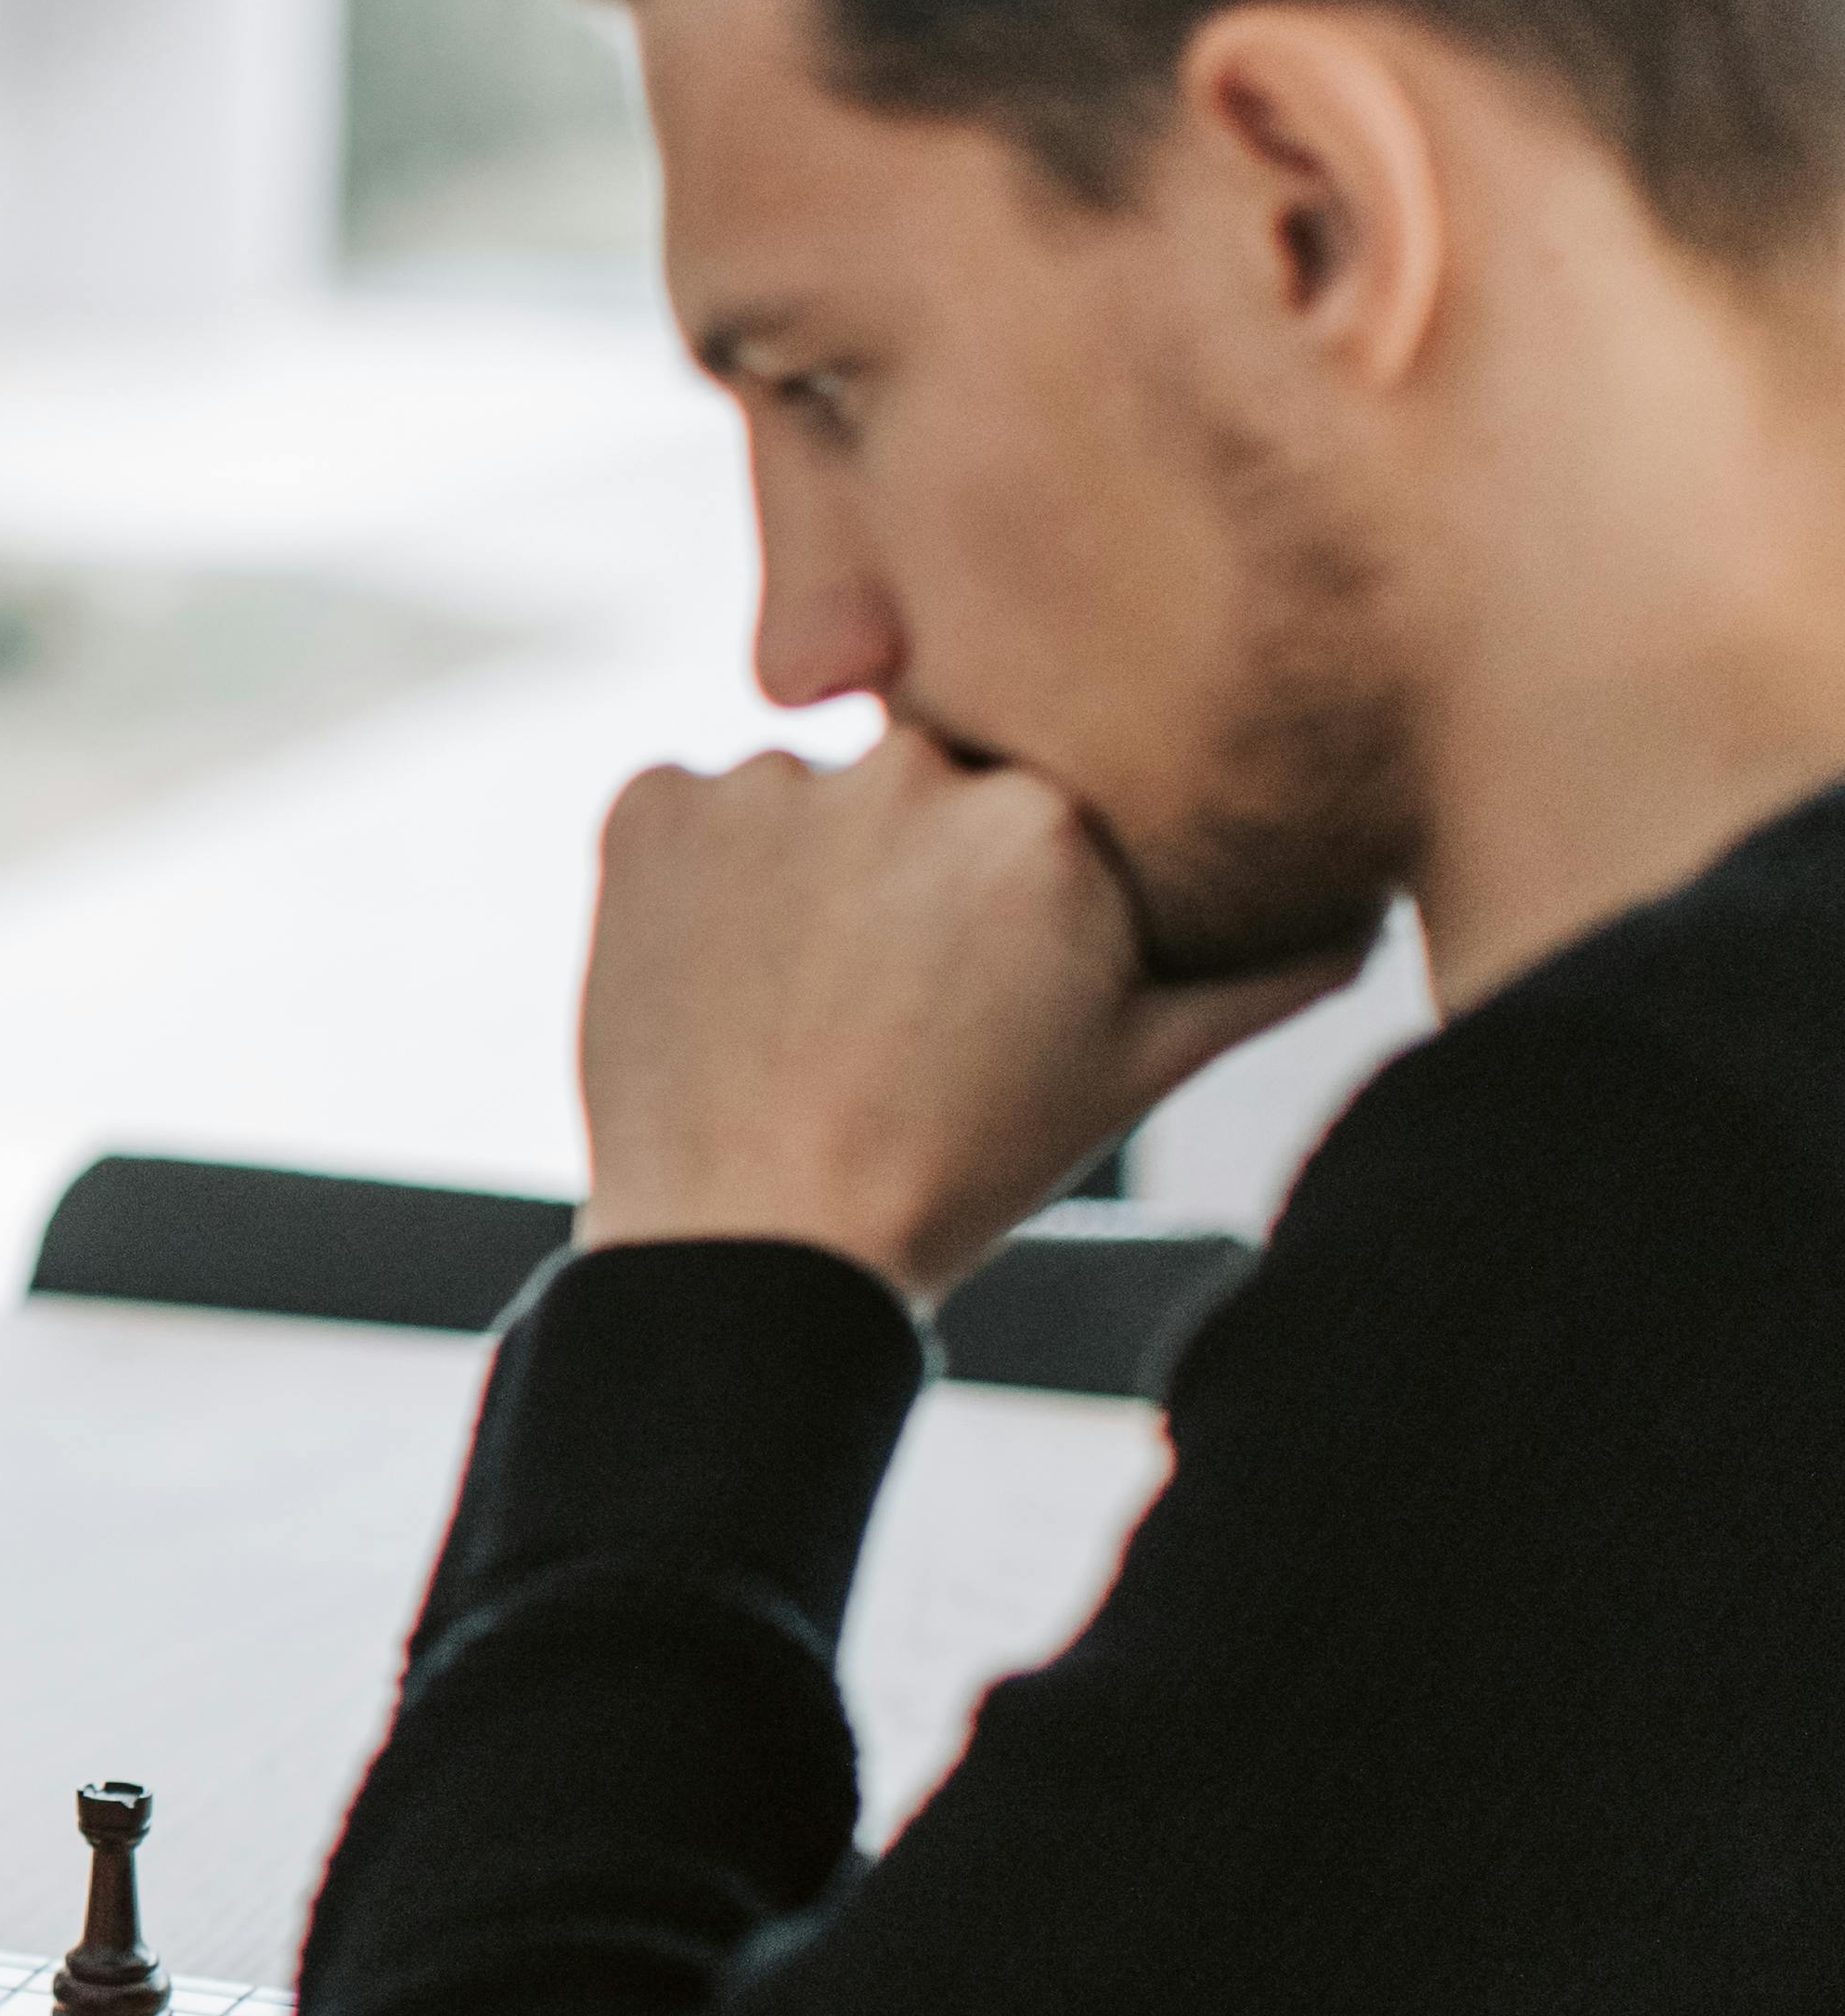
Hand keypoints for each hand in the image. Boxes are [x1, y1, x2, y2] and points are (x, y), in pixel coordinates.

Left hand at [577, 730, 1363, 1297]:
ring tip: (807, 999)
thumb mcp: (1140, 1069)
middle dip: (918, 858)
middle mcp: (907, 769)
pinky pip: (691, 806)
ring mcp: (765, 784)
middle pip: (928, 770)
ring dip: (810, 865)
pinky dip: (704, 874)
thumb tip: (1369, 902)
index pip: (1048, 781)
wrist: (756, 1247)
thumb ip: (1269, 968)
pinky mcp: (647, 810)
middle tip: (892, 991)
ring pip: (810, 793)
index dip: (1017, 873)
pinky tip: (727, 976)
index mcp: (1050, 817)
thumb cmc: (962, 1165)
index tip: (993, 959)